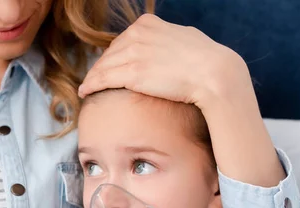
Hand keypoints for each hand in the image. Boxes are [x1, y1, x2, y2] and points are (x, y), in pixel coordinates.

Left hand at [78, 14, 250, 109]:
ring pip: (104, 66)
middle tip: (93, 80)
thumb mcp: (185, 37)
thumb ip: (168, 38)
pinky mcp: (132, 73)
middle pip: (110, 53)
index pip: (122, 40)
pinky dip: (91, 85)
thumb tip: (167, 41)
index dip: (114, 56)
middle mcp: (138, 34)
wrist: (214, 74)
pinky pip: (103, 78)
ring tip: (86, 87)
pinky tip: (85, 91)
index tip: (109, 67)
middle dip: (101, 67)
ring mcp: (134, 53)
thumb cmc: (205, 59)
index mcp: (148, 23)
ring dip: (92, 78)